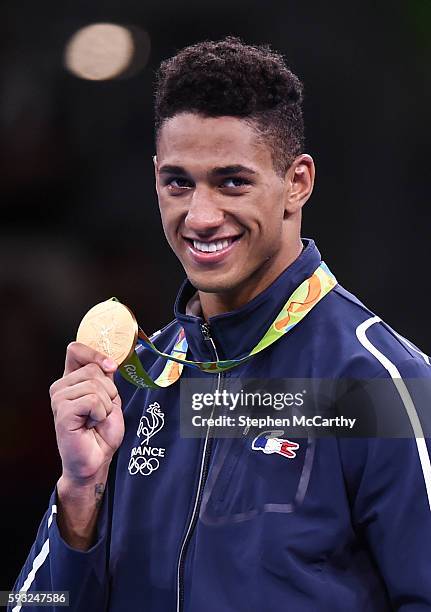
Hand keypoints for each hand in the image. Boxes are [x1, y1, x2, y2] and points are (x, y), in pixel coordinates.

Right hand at [50, 342, 124, 484]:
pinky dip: (101, 413)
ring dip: (106, 405)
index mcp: (71, 380)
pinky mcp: (62, 412)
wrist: (96, 459)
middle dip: (109, 391)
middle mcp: (61, 386)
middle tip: (102, 411)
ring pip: (96, 385)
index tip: (111, 367)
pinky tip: (91, 424)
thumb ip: (105, 378)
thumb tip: (108, 362)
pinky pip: (93, 400)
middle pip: (94, 369)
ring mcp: (59, 399)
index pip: (75, 350)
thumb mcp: (110, 398)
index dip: (95, 354)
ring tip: (96, 419)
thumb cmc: (102, 432)